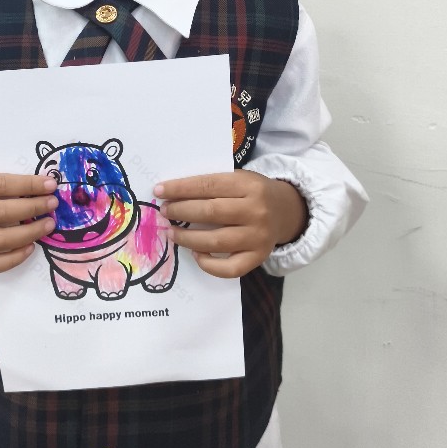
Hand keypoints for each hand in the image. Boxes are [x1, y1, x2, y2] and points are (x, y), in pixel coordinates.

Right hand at [0, 164, 57, 274]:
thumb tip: (39, 184)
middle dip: (32, 208)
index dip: (27, 185)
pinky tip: (30, 248)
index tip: (50, 185)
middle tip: (52, 204)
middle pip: (0, 213)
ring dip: (28, 234)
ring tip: (47, 225)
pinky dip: (13, 259)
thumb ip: (2, 176)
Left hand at [154, 171, 307, 278]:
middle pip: (210, 212)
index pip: (208, 185)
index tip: (159, 190)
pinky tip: (196, 254)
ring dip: (187, 238)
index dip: (181, 188)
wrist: (287, 210)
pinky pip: (229, 268)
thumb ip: (213, 185)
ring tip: (172, 232)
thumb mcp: (239, 179)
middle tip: (165, 212)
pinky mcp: (258, 257)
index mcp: (249, 185)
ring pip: (215, 241)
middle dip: (181, 211)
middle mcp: (256, 211)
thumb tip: (172, 193)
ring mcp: (258, 237)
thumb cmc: (253, 193)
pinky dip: (208, 264)